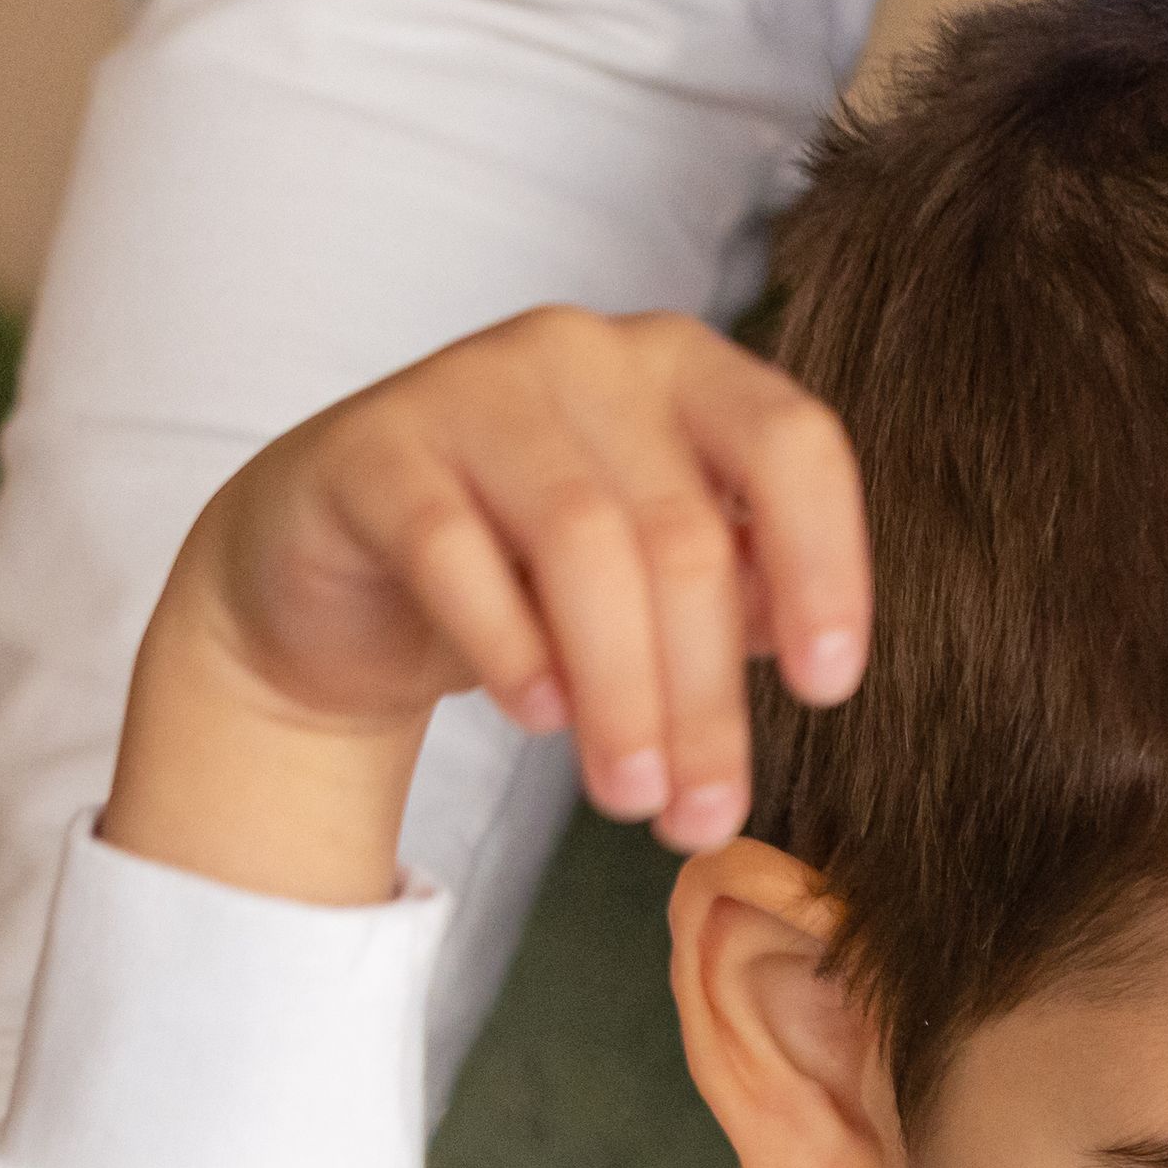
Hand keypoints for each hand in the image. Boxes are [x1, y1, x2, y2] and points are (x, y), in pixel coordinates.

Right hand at [105, 308, 872, 904]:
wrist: (340, 580)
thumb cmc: (524, 577)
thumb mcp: (651, 585)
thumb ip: (737, 593)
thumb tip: (811, 649)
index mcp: (681, 369)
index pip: (790, 444)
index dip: (826, 565)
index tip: (827, 691)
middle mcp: (585, 353)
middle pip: (682, 529)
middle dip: (702, 691)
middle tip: (701, 814)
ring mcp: (473, 386)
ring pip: (581, 541)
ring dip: (619, 690)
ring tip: (629, 796)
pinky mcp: (374, 450)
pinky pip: (453, 548)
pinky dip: (507, 643)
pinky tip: (538, 717)